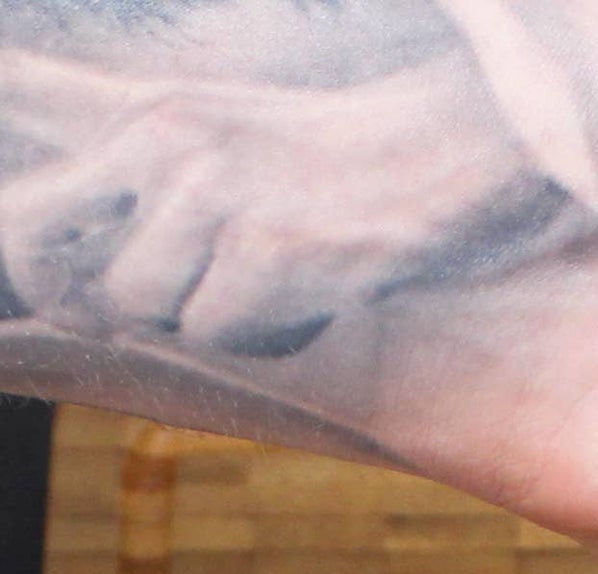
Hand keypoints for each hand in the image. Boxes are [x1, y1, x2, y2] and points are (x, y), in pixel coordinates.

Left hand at [0, 45, 585, 355]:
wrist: (462, 150)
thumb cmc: (362, 169)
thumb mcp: (243, 156)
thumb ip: (167, 205)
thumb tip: (87, 301)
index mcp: (157, 121)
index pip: (31, 212)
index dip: (40, 275)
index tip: (81, 305)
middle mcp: (169, 146)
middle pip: (97, 284)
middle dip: (152, 314)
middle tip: (226, 299)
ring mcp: (217, 193)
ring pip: (154, 311)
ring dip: (220, 324)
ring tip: (284, 291)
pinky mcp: (271, 247)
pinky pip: (221, 333)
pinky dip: (270, 335)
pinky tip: (318, 299)